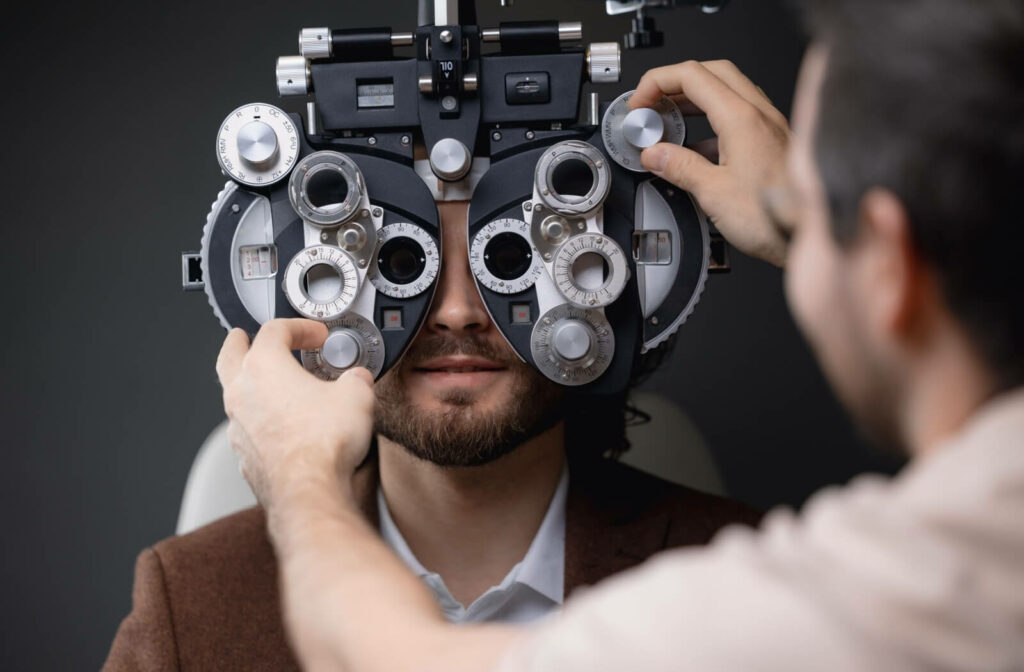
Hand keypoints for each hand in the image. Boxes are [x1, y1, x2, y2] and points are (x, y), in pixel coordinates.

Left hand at [215, 319, 375, 508]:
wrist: (308, 490)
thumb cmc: (323, 442)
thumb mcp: (356, 395)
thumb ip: (355, 379)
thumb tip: (358, 380)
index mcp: (264, 366)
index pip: (275, 330)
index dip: (300, 327)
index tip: (316, 334)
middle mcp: (242, 393)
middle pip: (231, 355)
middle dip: (239, 343)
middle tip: (243, 337)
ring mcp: (238, 426)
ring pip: (234, 394)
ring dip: (250, 385)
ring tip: (270, 387)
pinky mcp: (244, 455)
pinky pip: (246, 428)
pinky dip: (259, 419)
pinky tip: (280, 427)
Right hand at [630, 60, 791, 266]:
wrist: (811, 234)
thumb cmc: (776, 217)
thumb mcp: (714, 193)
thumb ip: (680, 168)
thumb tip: (655, 154)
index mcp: (741, 118)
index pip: (691, 76)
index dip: (657, 83)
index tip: (640, 104)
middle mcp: (759, 114)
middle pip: (710, 73)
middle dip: (674, 84)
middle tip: (652, 104)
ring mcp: (768, 126)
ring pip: (726, 92)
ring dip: (693, 100)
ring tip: (670, 122)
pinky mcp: (771, 143)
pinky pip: (737, 116)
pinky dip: (710, 121)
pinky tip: (696, 147)